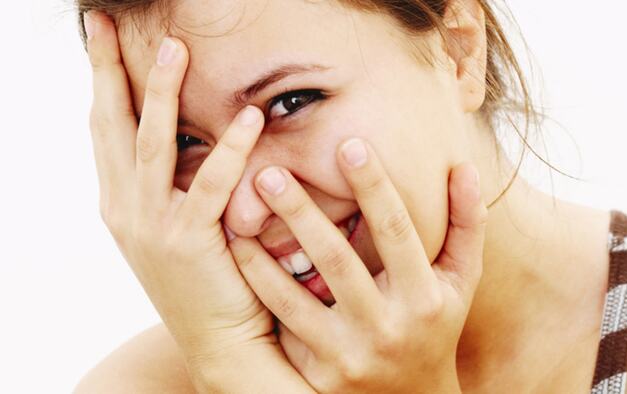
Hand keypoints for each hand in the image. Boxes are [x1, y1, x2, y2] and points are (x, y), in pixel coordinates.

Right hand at [84, 12, 312, 391]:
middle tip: (104, 26)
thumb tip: (188, 144)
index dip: (102, 83)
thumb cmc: (206, 281)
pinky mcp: (189, 242)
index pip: (105, 131)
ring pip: (153, 145)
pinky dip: (230, 149)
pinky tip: (248, 118)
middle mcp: (126, 209)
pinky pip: (212, 185)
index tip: (100, 42)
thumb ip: (173, 188)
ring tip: (176, 49)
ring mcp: (152, 226)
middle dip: (109, 72)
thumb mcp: (175, 229)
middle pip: (113, 127)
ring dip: (163, 93)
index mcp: (121, 203)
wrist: (219, 341)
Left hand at [232, 138, 487, 392]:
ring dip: (263, 251)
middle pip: (337, 261)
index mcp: (424, 297)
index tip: (349, 145)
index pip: (396, 231)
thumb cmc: (435, 322)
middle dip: (301, 212)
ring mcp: (349, 354)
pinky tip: (237, 251)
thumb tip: (464, 167)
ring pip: (295, 297)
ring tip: (235, 210)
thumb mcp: (461, 279)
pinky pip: (281, 323)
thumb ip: (466, 223)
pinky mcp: (319, 372)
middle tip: (268, 170)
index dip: (374, 186)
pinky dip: (258, 285)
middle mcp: (387, 327)